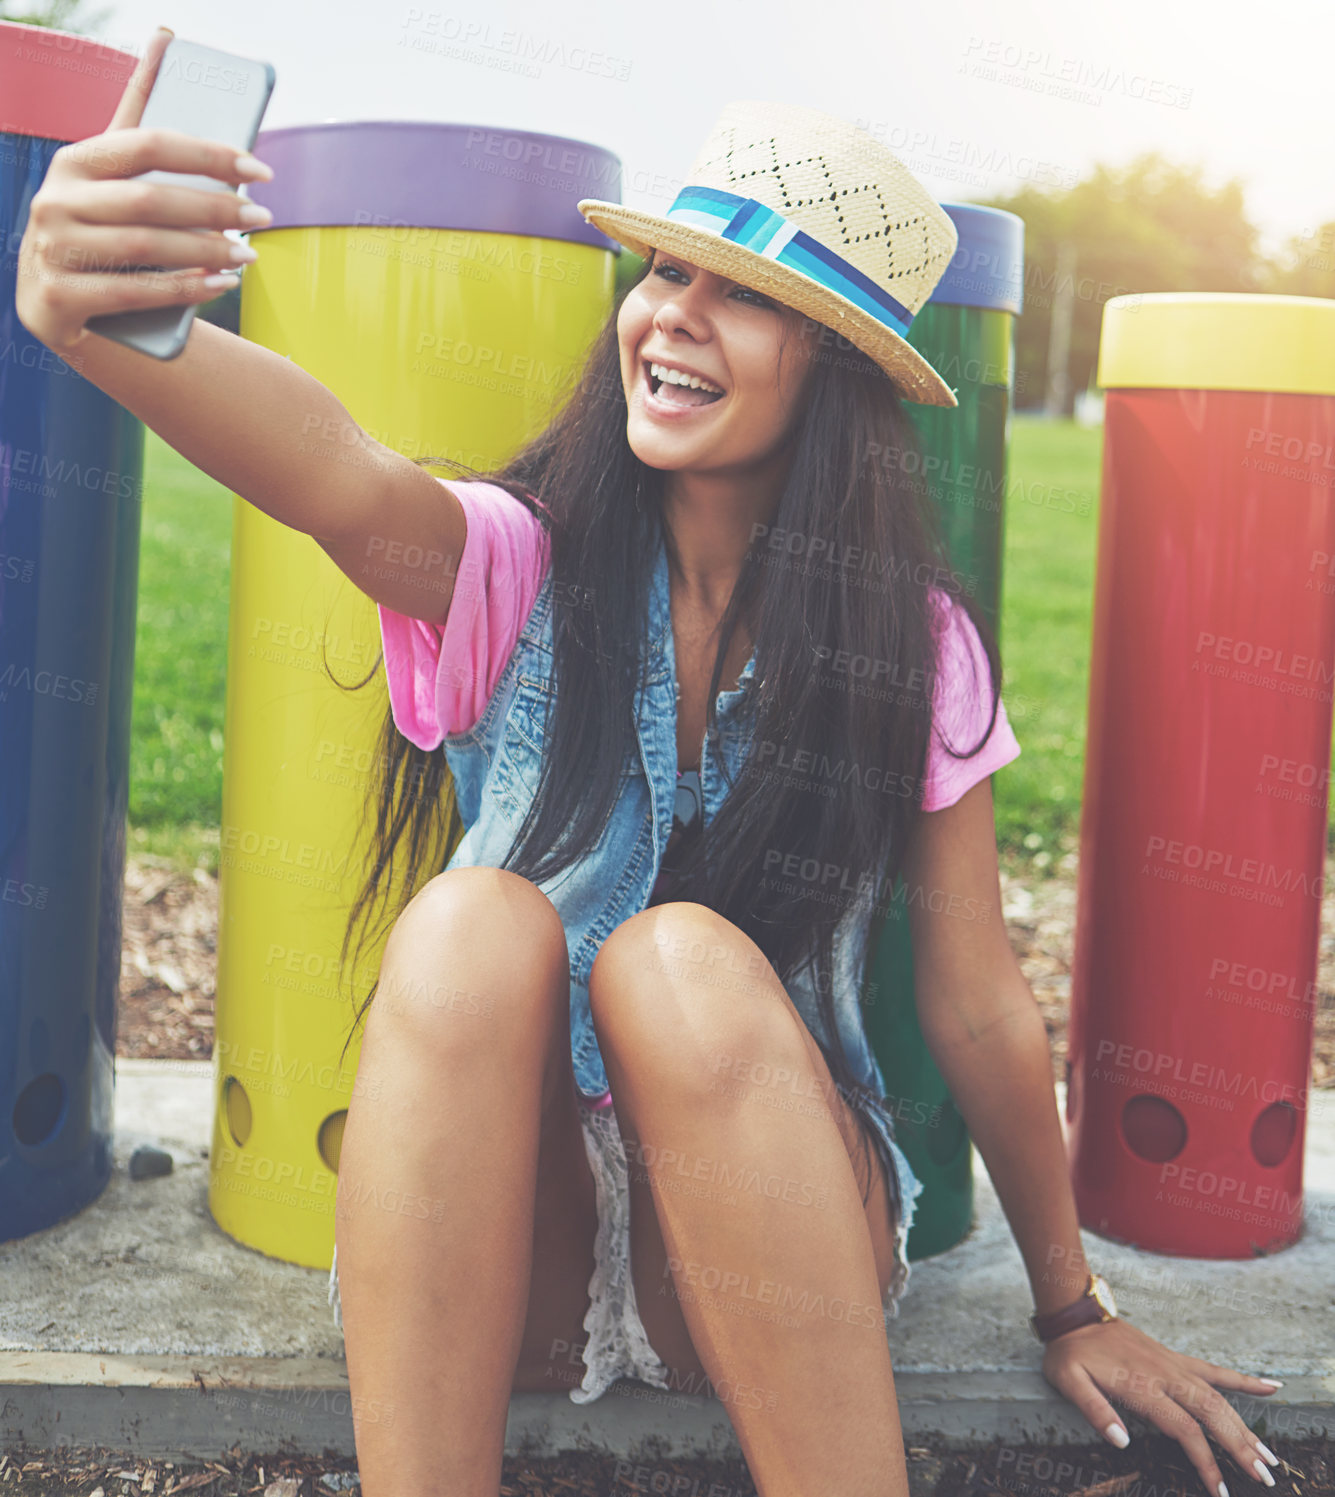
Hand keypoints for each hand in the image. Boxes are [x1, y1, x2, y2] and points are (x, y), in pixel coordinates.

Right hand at [14, 25, 271, 354]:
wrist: (54, 301)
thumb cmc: (99, 226)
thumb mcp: (112, 174)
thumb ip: (138, 117)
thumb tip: (166, 39)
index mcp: (75, 162)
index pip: (148, 145)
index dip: (209, 155)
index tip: (260, 170)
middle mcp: (57, 201)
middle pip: (151, 200)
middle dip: (216, 209)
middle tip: (262, 218)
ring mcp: (53, 250)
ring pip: (145, 247)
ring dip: (206, 251)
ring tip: (248, 255)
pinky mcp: (59, 296)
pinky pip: (134, 292)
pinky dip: (184, 289)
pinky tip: (220, 284)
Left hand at [1041, 1318, 1283, 1496]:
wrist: (1076, 1311)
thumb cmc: (1070, 1352)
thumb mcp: (1068, 1381)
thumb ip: (1094, 1411)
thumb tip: (1122, 1443)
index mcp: (1142, 1386)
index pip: (1184, 1430)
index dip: (1205, 1462)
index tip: (1219, 1491)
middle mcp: (1166, 1375)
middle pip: (1212, 1414)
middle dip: (1240, 1448)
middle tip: (1265, 1478)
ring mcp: (1174, 1365)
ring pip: (1220, 1397)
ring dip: (1246, 1426)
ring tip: (1270, 1456)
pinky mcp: (1176, 1358)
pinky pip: (1216, 1370)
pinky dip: (1244, 1380)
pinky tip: (1272, 1387)